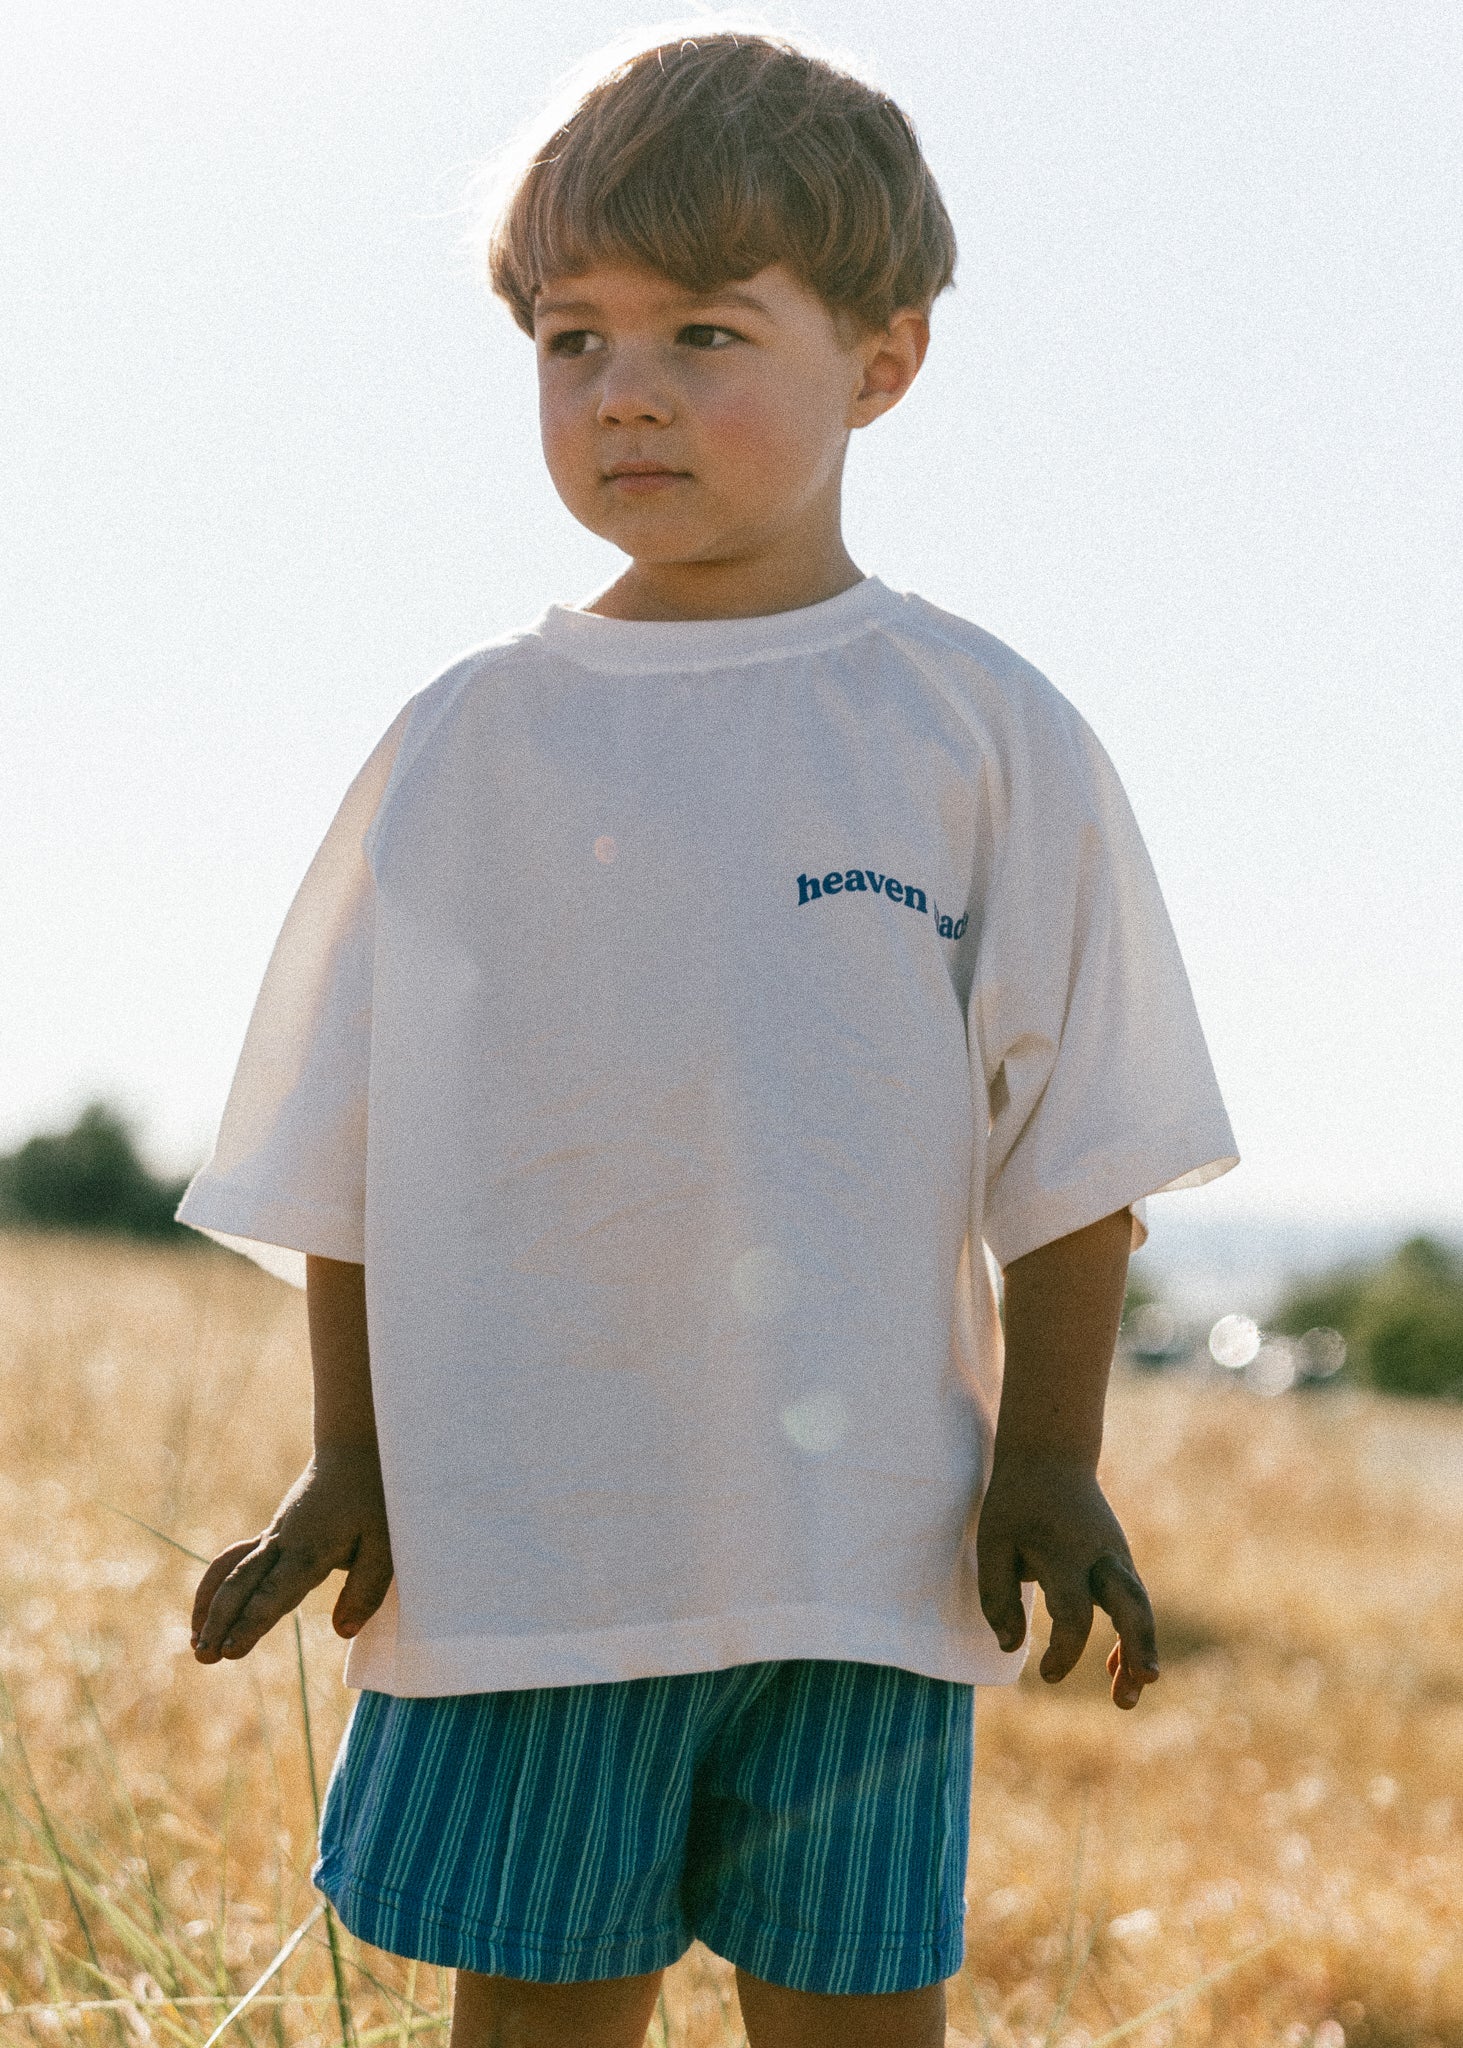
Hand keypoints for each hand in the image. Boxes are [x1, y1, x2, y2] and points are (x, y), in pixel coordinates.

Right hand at [191, 1443, 392, 1662]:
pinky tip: (213, 1607)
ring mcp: (274, 1536)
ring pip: (231, 1570)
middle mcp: (283, 1543)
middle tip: (204, 1657)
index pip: (273, 1594)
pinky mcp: (273, 1533)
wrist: (354, 1447)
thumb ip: (365, 1589)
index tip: (229, 1650)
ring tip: (195, 1642)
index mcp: (310, 1550)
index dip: (250, 1624)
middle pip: (241, 1584)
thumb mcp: (384, 1543)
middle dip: (220, 1621)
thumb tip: (342, 1632)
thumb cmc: (375, 1497)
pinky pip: (236, 1557)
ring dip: (210, 1605)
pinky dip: (217, 1582)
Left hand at [976, 1448, 1158, 1708]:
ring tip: (1127, 1698)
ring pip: (1140, 1609)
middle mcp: (1102, 1556)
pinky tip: (1115, 1672)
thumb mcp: (993, 1541)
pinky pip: (1132, 1606)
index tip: (1046, 1675)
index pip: (1074, 1612)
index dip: (1065, 1650)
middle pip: (1132, 1605)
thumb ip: (997, 1596)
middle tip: (1142, 1683)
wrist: (1050, 1457)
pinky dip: (1129, 1638)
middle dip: (1138, 1646)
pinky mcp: (1120, 1565)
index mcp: (1066, 1552)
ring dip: (1140, 1652)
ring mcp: (1118, 1559)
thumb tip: (1010, 1647)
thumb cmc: (1017, 1504)